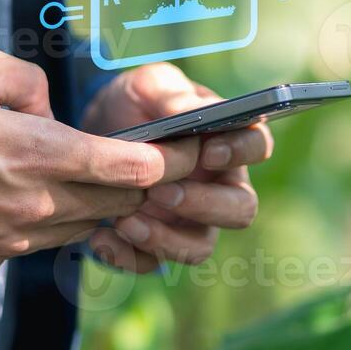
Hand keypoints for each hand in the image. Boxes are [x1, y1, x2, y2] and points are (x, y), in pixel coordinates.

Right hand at [0, 42, 198, 273]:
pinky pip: (36, 242)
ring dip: (101, 206)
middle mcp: (32, 207)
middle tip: (162, 162)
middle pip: (117, 205)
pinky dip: (51, 221)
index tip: (193, 147)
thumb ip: (29, 82)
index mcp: (37, 154)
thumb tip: (49, 111)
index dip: (171, 158)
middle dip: (146, 185)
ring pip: (81, 228)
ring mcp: (8, 242)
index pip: (131, 168)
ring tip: (106, 178)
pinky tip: (36, 197)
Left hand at [81, 64, 272, 271]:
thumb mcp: (149, 86)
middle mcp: (218, 187)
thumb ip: (173, 96)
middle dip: (204, 206)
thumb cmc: (136, 103)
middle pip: (240, 210)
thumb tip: (198, 113)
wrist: (93, 130)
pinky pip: (152, 263)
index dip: (241, 152)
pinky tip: (102, 237)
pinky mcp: (156, 243)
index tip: (209, 151)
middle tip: (159, 192)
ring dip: (166, 239)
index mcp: (227, 141)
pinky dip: (128, 256)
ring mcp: (189, 220)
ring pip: (199, 247)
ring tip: (125, 220)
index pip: (257, 146)